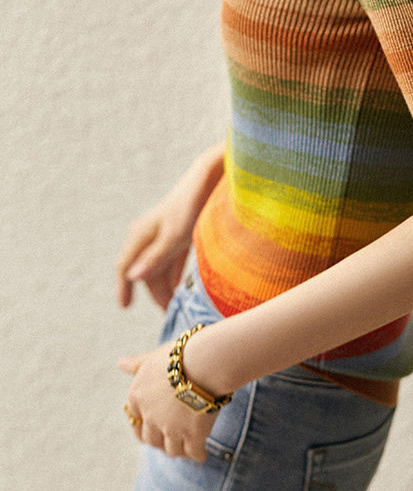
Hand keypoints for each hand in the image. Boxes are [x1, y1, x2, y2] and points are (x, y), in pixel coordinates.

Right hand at [116, 143, 224, 308]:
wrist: (211, 177)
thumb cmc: (192, 205)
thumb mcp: (175, 235)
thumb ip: (156, 257)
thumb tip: (133, 277)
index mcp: (141, 234)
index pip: (125, 266)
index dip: (124, 287)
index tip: (125, 307)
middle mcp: (150, 234)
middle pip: (146, 269)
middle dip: (153, 291)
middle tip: (165, 313)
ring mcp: (165, 232)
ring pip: (160, 265)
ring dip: (165, 284)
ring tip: (173, 304)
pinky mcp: (182, 231)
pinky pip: (173, 258)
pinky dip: (176, 273)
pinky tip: (181, 286)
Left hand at [119, 342, 217, 461]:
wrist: (205, 361)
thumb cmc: (181, 355)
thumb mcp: (154, 358)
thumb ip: (137, 364)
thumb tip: (120, 363)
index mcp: (137, 397)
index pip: (136, 420)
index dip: (145, 424)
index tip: (154, 425)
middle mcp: (150, 417)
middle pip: (151, 439)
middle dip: (160, 441)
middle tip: (171, 439)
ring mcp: (170, 429)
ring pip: (171, 449)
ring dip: (178, 449)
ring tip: (187, 448)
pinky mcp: (192, 435)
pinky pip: (193, 452)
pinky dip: (197, 454)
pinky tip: (202, 453)